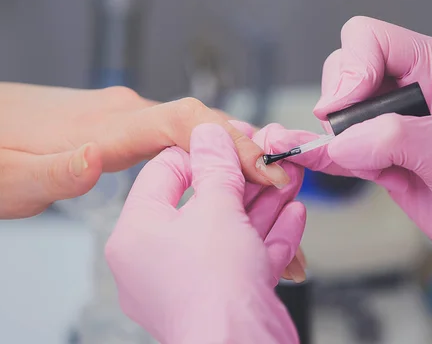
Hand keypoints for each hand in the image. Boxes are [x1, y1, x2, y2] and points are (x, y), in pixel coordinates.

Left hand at [0, 79, 288, 217]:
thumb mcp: (10, 179)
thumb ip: (56, 171)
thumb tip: (96, 160)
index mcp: (109, 124)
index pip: (185, 123)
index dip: (231, 143)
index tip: (266, 169)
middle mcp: (125, 114)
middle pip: (204, 125)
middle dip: (249, 153)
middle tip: (284, 191)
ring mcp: (127, 120)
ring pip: (198, 133)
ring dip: (235, 160)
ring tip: (267, 195)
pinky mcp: (125, 131)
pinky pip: (181, 142)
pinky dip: (212, 161)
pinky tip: (225, 183)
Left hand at [105, 123, 303, 343]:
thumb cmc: (213, 289)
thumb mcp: (215, 208)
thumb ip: (215, 166)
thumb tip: (208, 134)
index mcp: (138, 234)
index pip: (164, 173)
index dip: (200, 151)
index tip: (230, 140)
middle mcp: (159, 259)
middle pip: (203, 202)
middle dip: (243, 178)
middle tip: (266, 156)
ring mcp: (193, 281)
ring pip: (230, 229)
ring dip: (264, 202)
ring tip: (288, 176)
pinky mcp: (224, 298)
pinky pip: (246, 257)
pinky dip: (271, 234)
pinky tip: (293, 212)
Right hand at [263, 16, 431, 330]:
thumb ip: (392, 138)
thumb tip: (339, 140)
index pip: (370, 39)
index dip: (350, 68)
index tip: (344, 107)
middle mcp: (410, 87)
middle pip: (345, 69)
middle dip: (339, 102)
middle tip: (348, 132)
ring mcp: (391, 122)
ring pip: (337, 109)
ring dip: (325, 130)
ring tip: (329, 153)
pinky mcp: (378, 154)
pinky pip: (336, 146)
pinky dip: (316, 150)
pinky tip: (296, 152)